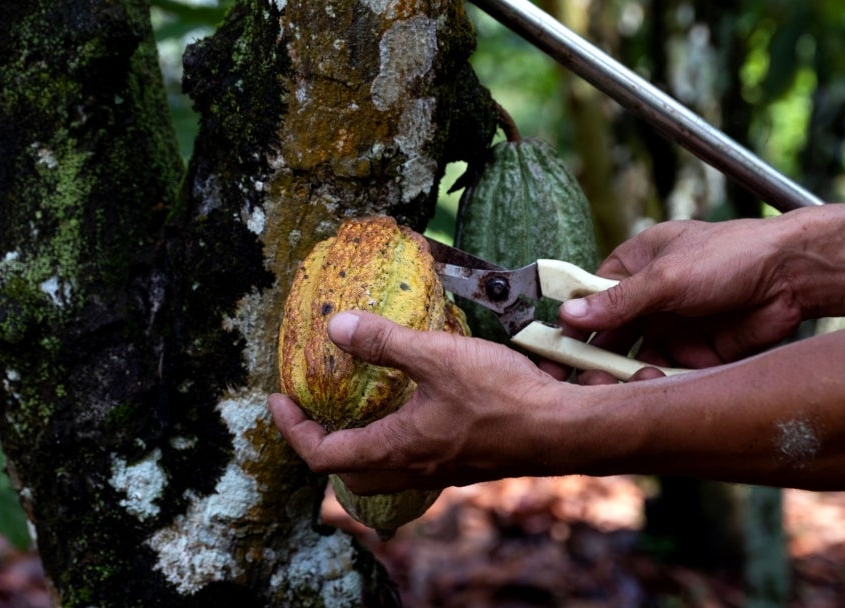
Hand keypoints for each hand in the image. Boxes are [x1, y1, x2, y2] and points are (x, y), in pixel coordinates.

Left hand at [269, 310, 567, 494]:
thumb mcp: (437, 357)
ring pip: (383, 473)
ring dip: (361, 447)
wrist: (564, 430)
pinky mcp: (465, 464)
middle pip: (349, 473)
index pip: (322, 455)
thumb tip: (336, 326)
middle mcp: (413, 468)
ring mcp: (441, 471)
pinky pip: (415, 464)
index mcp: (395, 448)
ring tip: (359, 410)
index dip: (292, 428)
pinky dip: (397, 444)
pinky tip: (413, 412)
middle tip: (315, 410)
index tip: (280, 400)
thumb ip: (385, 342)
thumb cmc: (502, 397)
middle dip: (322, 444)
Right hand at [559, 218, 803, 368]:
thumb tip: (570, 313)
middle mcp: (649, 299)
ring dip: (623, 373)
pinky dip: (656, 384)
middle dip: (593, 356)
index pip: (590, 298)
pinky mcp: (695, 354)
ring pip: (633, 359)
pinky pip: (665, 374)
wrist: (794, 276)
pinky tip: (650, 387)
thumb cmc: (732, 254)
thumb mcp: (666, 276)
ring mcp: (671, 327)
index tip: (551, 348)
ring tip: (616, 385)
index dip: (572, 324)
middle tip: (579, 378)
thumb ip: (617, 300)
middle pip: (608, 334)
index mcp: (635, 266)